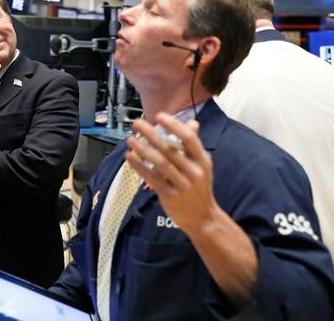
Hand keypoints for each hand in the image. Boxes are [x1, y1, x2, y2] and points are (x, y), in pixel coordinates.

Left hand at [124, 113, 216, 234]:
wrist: (203, 218)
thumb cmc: (199, 188)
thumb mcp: (202, 165)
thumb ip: (194, 145)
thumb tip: (192, 123)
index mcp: (202, 161)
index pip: (189, 138)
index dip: (174, 125)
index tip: (159, 116)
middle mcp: (194, 171)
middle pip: (170, 149)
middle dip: (151, 134)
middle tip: (137, 124)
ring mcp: (183, 185)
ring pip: (160, 163)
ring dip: (142, 149)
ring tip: (130, 139)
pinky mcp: (170, 196)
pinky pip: (152, 178)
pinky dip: (140, 166)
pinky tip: (130, 157)